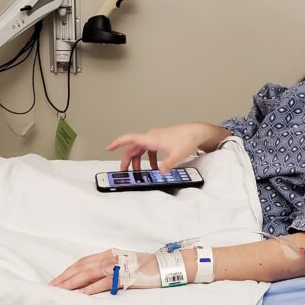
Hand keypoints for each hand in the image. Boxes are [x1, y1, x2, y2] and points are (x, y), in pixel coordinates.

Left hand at [49, 250, 157, 294]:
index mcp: (109, 253)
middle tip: (51, 289)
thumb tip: (93, 282)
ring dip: (72, 283)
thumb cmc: (148, 268)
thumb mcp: (126, 264)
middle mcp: (110, 257)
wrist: (167, 266)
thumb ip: (110, 269)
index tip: (56, 282)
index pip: (82, 262)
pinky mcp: (125, 275)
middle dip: (64, 278)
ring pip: (88, 273)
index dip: (67, 272)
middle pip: (81, 267)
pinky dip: (90, 289)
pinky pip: (104, 282)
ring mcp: (118, 265)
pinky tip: (80, 296)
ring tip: (60, 292)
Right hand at [107, 123, 229, 173]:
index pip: (130, 139)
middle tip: (124, 171)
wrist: (196, 132)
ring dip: (138, 161)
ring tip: (140, 172)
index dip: (117, 143)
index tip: (108, 148)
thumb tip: (160, 173)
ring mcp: (155, 138)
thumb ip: (167, 165)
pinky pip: (149, 150)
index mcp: (151, 139)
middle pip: (133, 148)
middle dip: (127, 160)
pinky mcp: (160, 140)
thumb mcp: (176, 155)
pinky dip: (149, 159)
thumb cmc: (186, 140)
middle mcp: (151, 137)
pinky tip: (155, 167)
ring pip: (141, 150)